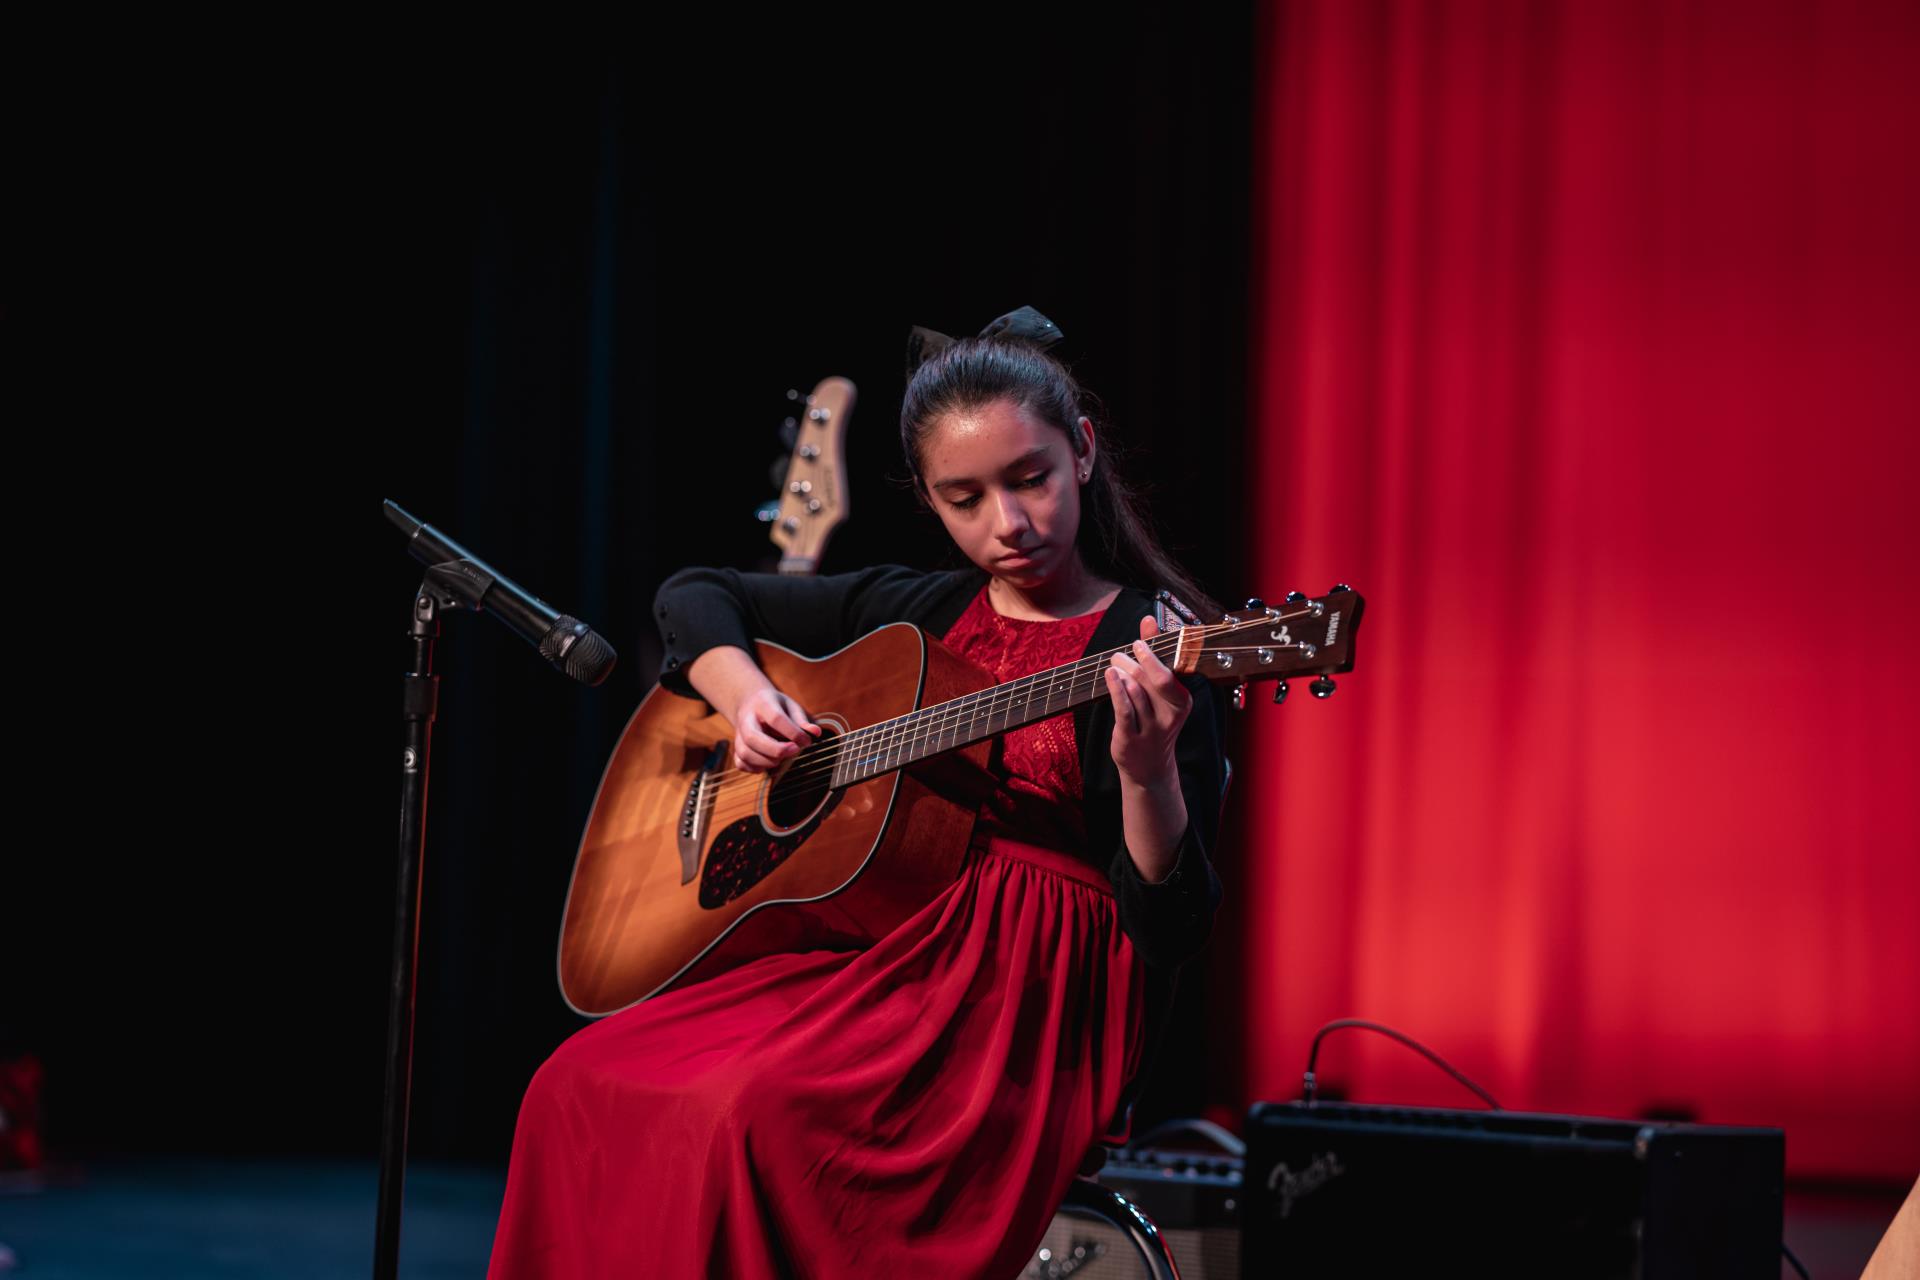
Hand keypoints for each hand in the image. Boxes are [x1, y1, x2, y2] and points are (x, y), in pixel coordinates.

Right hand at [730, 686, 821, 771]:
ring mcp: (738, 735)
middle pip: (753, 737)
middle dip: (776, 750)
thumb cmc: (775, 706)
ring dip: (767, 761)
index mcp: (762, 703)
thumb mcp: (790, 705)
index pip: (775, 719)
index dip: (793, 733)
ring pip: (745, 753)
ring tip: (782, 758)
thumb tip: (816, 732)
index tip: (807, 741)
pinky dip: (756, 768)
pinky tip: (769, 763)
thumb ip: (802, 720)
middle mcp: (746, 719)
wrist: (750, 704)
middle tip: (794, 751)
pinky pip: (741, 763)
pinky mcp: (736, 749)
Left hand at [1105, 615, 1191, 786]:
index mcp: (1183, 700)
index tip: (1144, 630)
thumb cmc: (1152, 719)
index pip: (1171, 669)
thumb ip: (1154, 656)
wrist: (1149, 767)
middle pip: (1152, 678)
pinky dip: (1116, 689)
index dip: (1156, 649)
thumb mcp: (1158, 691)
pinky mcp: (1132, 737)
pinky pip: (1124, 709)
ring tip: (1114, 666)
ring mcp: (1152, 728)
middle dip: (1134, 660)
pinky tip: (1110, 676)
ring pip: (1136, 691)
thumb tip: (1149, 620)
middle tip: (1122, 654)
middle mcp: (1171, 714)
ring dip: (1121, 673)